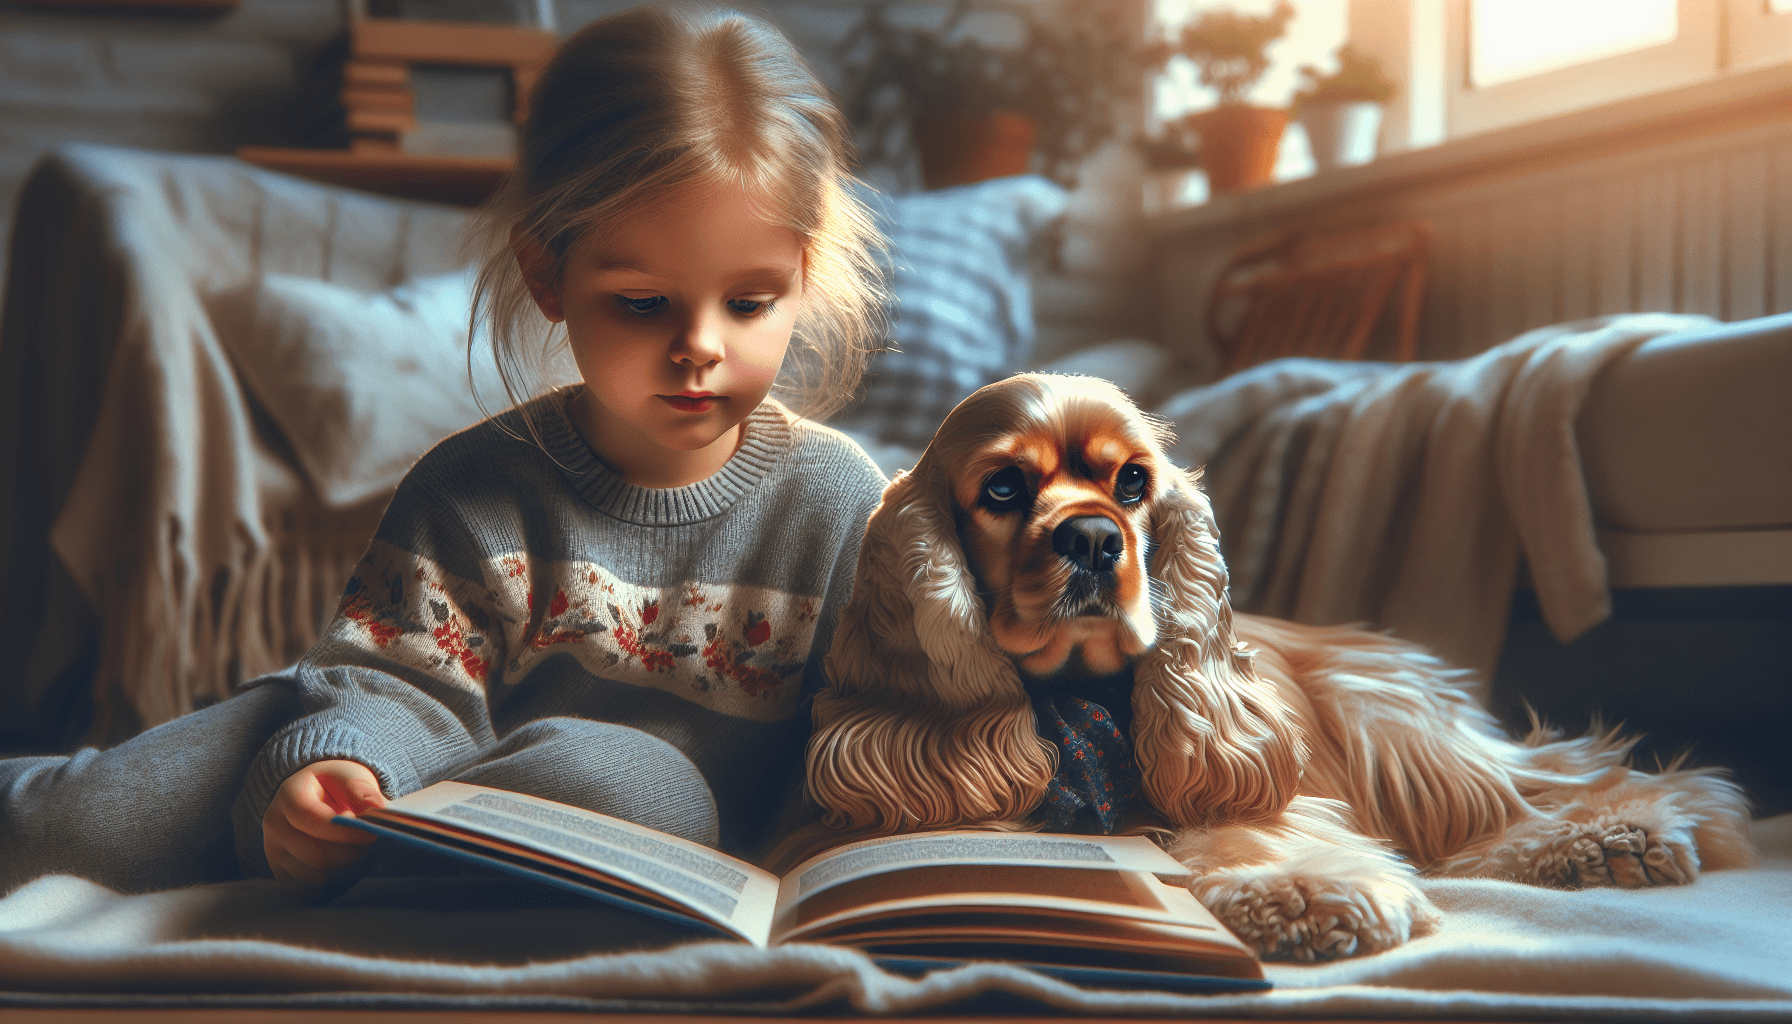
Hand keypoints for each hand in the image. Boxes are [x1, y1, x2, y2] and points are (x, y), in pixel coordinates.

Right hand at [262, 759, 387, 897]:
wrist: (318, 796)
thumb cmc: (336, 786)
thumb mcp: (350, 776)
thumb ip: (362, 790)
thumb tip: (375, 808)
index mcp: (288, 795)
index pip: (312, 820)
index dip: (345, 832)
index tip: (372, 834)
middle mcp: (274, 825)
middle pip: (316, 856)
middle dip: (354, 855)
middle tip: (377, 846)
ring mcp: (274, 852)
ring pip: (316, 877)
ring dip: (348, 870)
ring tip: (365, 853)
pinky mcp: (281, 874)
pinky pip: (311, 892)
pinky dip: (334, 884)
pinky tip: (348, 865)